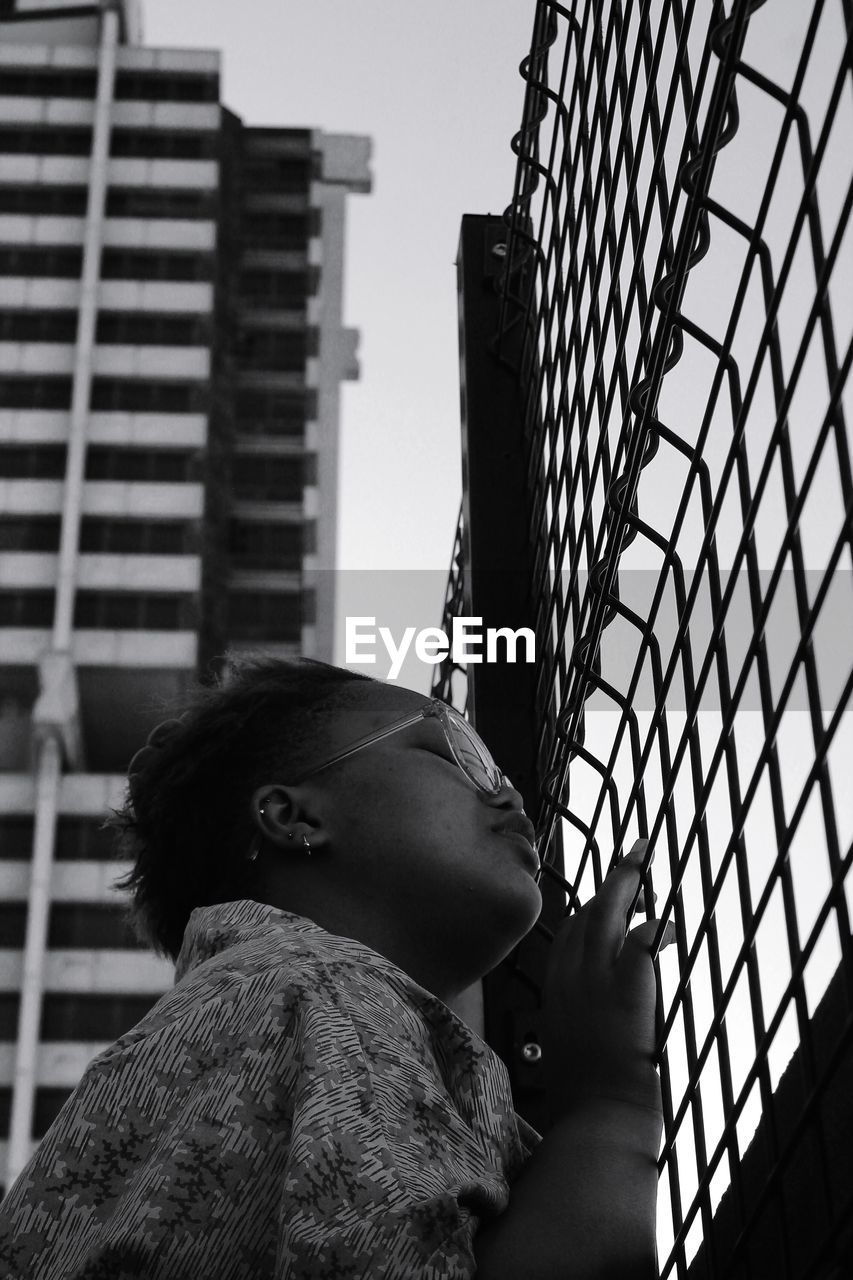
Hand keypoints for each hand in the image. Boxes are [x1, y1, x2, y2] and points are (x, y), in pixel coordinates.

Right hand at [542, 839, 672, 1118]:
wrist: (598, 1118)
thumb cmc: (586, 1099)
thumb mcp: (567, 1048)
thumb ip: (576, 1019)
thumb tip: (590, 1015)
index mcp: (553, 992)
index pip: (567, 935)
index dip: (589, 911)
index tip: (608, 899)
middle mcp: (569, 977)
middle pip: (585, 914)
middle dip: (610, 884)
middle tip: (632, 858)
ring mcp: (596, 979)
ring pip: (607, 913)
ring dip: (627, 882)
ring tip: (644, 856)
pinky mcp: (627, 987)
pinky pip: (640, 939)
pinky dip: (656, 926)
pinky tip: (669, 925)